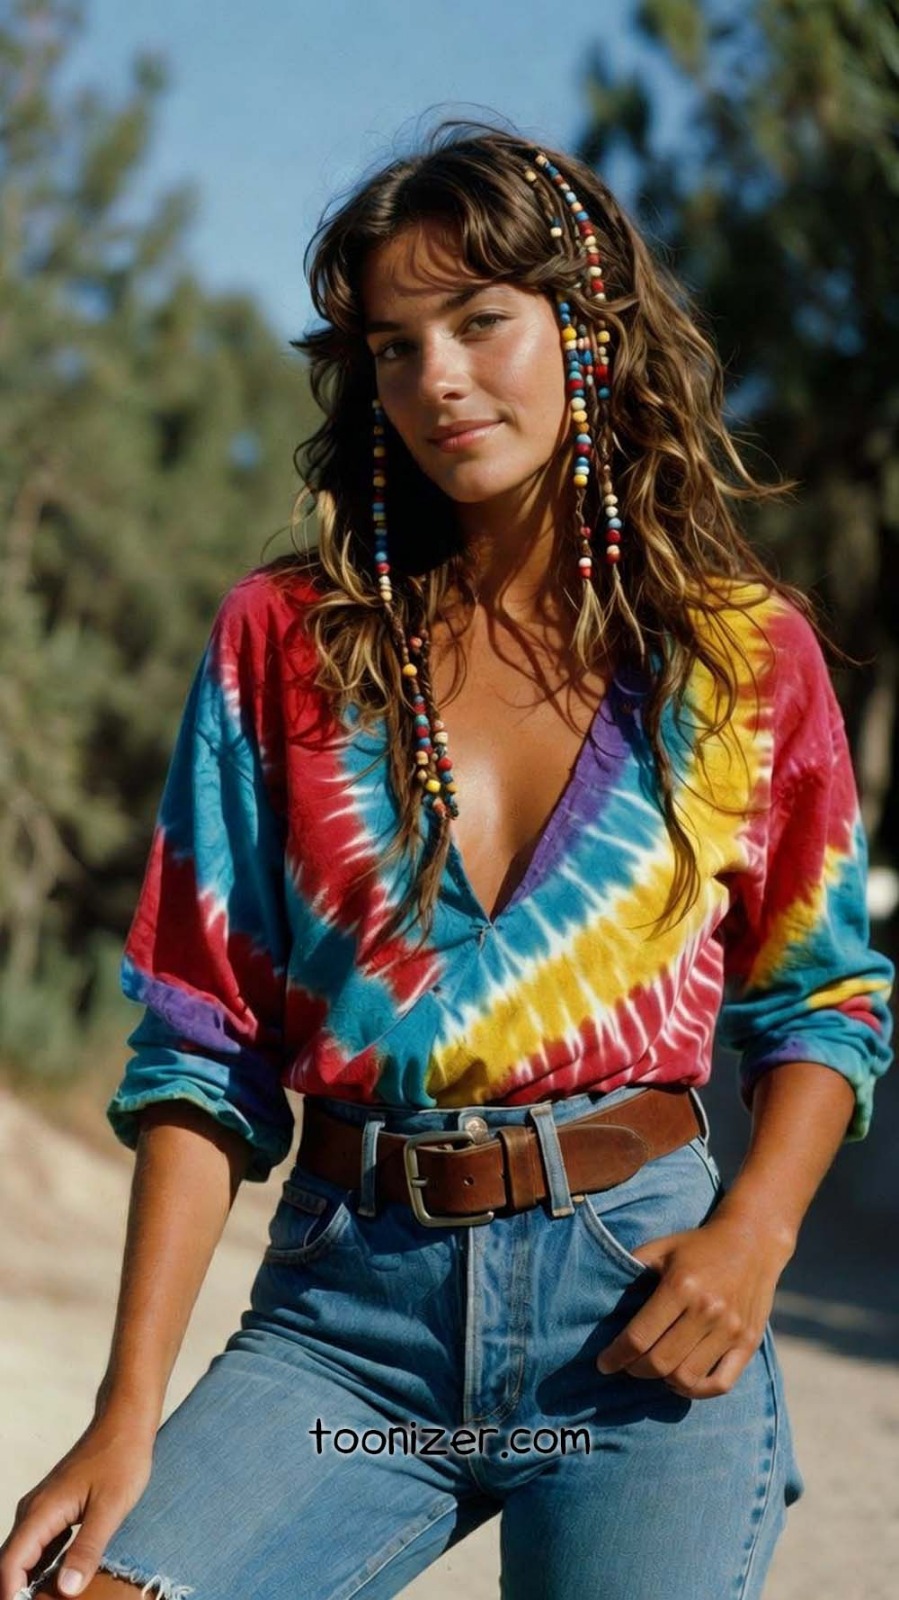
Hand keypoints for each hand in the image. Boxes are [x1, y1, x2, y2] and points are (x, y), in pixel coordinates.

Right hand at [0, 1409, 154, 1599]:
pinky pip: (39, 1546)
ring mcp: (42, 1509)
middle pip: (13, 1563)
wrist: (126, 1422)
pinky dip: (42, 1567)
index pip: (11, 1565)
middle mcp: (33, 1512)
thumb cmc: (122, 1460)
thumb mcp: (110, 1508)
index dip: (12, 1595)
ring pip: (24, 1555)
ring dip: (30, 1581)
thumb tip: (66, 1589)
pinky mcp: (54, 1509)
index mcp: (41, 1513)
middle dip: (19, 1591)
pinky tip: (58, 1582)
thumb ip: (87, 1548)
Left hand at [594, 1212, 792, 1399]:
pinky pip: (721, 1384)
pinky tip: (683, 1380)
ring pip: (687, 1378)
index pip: (639, 1337)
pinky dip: (697, 1391)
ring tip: (654, 1369)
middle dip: (634, 1370)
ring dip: (663, 1381)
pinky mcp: (749, 1343)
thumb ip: (632, 1269)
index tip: (603, 1364)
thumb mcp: (661, 1247)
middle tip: (626, 1365)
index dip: (616, 1356)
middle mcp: (707, 1310)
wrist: (752, 1240)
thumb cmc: (698, 1245)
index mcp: (681, 1286)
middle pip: (660, 1363)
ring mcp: (731, 1330)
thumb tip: (604, 1299)